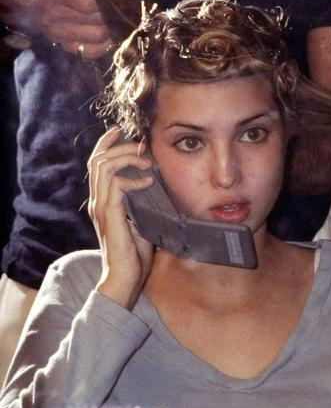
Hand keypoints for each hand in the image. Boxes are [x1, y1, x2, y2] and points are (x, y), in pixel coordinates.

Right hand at [0, 0, 116, 58]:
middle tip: (114, 6)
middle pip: (97, 22)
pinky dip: (104, 45)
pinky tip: (106, 33)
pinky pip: (91, 52)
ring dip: (111, 28)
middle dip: (112, 13)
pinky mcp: (62, 45)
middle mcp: (52, 15)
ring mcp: (57, 33)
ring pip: (98, 37)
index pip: (87, 4)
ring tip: (111, 17)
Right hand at [87, 127, 153, 308]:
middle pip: (97, 160)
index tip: (119, 130)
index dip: (105, 144)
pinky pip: (116, 185)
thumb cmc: (135, 252)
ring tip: (146, 161)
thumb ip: (141, 201)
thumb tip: (155, 183)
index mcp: (102, 200)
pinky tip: (148, 181)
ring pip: (104, 167)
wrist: (126, 276)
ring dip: (127, 158)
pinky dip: (133, 179)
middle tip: (140, 145)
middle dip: (119, 146)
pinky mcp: (110, 214)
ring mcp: (101, 207)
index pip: (96, 164)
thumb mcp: (141, 219)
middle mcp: (97, 201)